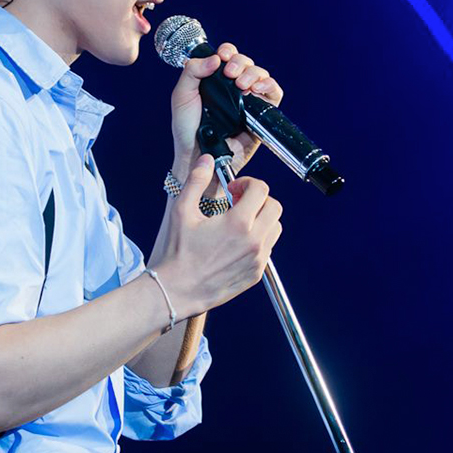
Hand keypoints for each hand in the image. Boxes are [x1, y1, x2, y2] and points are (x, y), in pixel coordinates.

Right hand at [149, 155, 283, 316]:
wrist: (177, 291)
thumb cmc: (178, 253)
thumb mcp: (182, 211)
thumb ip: (196, 181)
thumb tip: (207, 161)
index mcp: (238, 223)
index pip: (261, 190)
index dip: (248, 183)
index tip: (234, 188)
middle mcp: (254, 241)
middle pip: (274, 207)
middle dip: (259, 199)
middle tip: (239, 202)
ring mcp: (257, 259)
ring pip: (275, 228)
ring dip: (262, 219)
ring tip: (239, 222)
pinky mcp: (256, 274)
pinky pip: (268, 249)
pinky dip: (258, 239)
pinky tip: (236, 242)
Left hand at [169, 42, 284, 176]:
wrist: (197, 156)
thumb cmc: (186, 130)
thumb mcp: (182, 95)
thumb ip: (192, 72)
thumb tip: (215, 58)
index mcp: (215, 81)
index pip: (228, 57)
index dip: (229, 52)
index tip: (223, 56)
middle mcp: (232, 90)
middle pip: (247, 63)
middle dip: (241, 63)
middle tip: (230, 74)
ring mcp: (247, 102)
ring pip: (261, 76)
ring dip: (254, 74)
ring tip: (242, 85)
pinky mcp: (259, 116)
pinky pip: (274, 95)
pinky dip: (270, 86)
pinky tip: (257, 89)